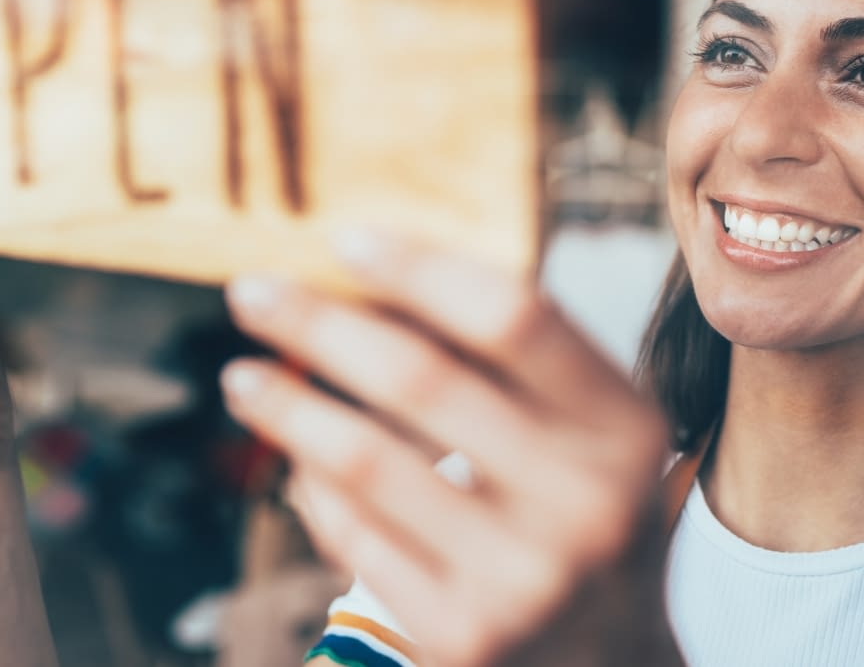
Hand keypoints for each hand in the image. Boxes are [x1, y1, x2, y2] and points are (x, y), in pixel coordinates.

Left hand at [221, 231, 679, 666]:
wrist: (607, 661)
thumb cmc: (578, 512)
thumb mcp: (588, 432)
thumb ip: (510, 360)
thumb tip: (370, 278)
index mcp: (623, 428)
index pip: (515, 318)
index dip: (421, 269)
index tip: (342, 239)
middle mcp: (585, 503)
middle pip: (422, 380)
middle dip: (319, 326)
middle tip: (250, 293)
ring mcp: (522, 579)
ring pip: (367, 462)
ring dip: (288, 407)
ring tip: (240, 377)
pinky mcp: (463, 636)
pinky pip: (354, 537)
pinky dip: (313, 487)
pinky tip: (294, 460)